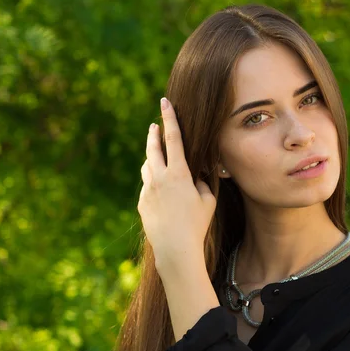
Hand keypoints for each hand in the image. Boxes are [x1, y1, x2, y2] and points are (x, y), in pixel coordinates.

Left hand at [138, 98, 216, 271]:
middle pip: (153, 147)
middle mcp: (159, 177)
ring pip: (147, 165)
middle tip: (154, 124)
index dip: (170, 118)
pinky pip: (147, 185)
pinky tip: (161, 189)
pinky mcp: (142, 202)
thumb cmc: (197, 224)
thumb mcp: (208, 200)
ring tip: (157, 155)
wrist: (174, 248)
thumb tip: (196, 176)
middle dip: (154, 133)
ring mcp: (147, 189)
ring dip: (152, 157)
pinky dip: (153, 181)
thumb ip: (202, 182)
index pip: (173, 138)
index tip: (164, 102)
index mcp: (178, 173)